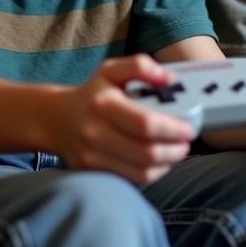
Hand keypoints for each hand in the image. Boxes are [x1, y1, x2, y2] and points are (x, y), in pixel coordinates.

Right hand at [55, 54, 194, 184]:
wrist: (57, 120)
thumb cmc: (92, 93)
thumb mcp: (111, 70)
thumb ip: (140, 66)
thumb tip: (168, 79)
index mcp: (103, 105)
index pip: (144, 124)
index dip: (172, 129)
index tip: (188, 128)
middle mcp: (95, 133)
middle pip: (146, 153)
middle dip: (174, 151)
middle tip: (186, 143)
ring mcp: (92, 157)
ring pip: (141, 172)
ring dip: (166, 164)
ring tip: (176, 152)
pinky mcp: (93, 173)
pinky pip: (131, 180)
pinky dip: (151, 174)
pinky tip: (158, 162)